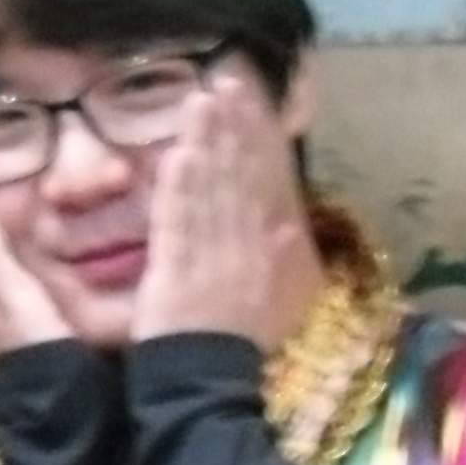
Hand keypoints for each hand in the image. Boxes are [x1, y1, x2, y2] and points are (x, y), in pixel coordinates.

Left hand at [132, 68, 317, 350]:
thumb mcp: (274, 301)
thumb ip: (280, 259)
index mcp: (265, 250)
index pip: (261, 184)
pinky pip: (179, 222)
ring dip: (206, 143)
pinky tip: (179, 154)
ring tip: (201, 100)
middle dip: (232, 127)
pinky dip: (180, 189)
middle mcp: (242, 245)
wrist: (211, 384)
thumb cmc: (236, 344)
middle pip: (237, 177)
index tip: (250, 101)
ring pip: (209, 191)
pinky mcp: (175, 269)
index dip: (255, 139)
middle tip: (227, 80)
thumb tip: (290, 223)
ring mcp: (209, 255)